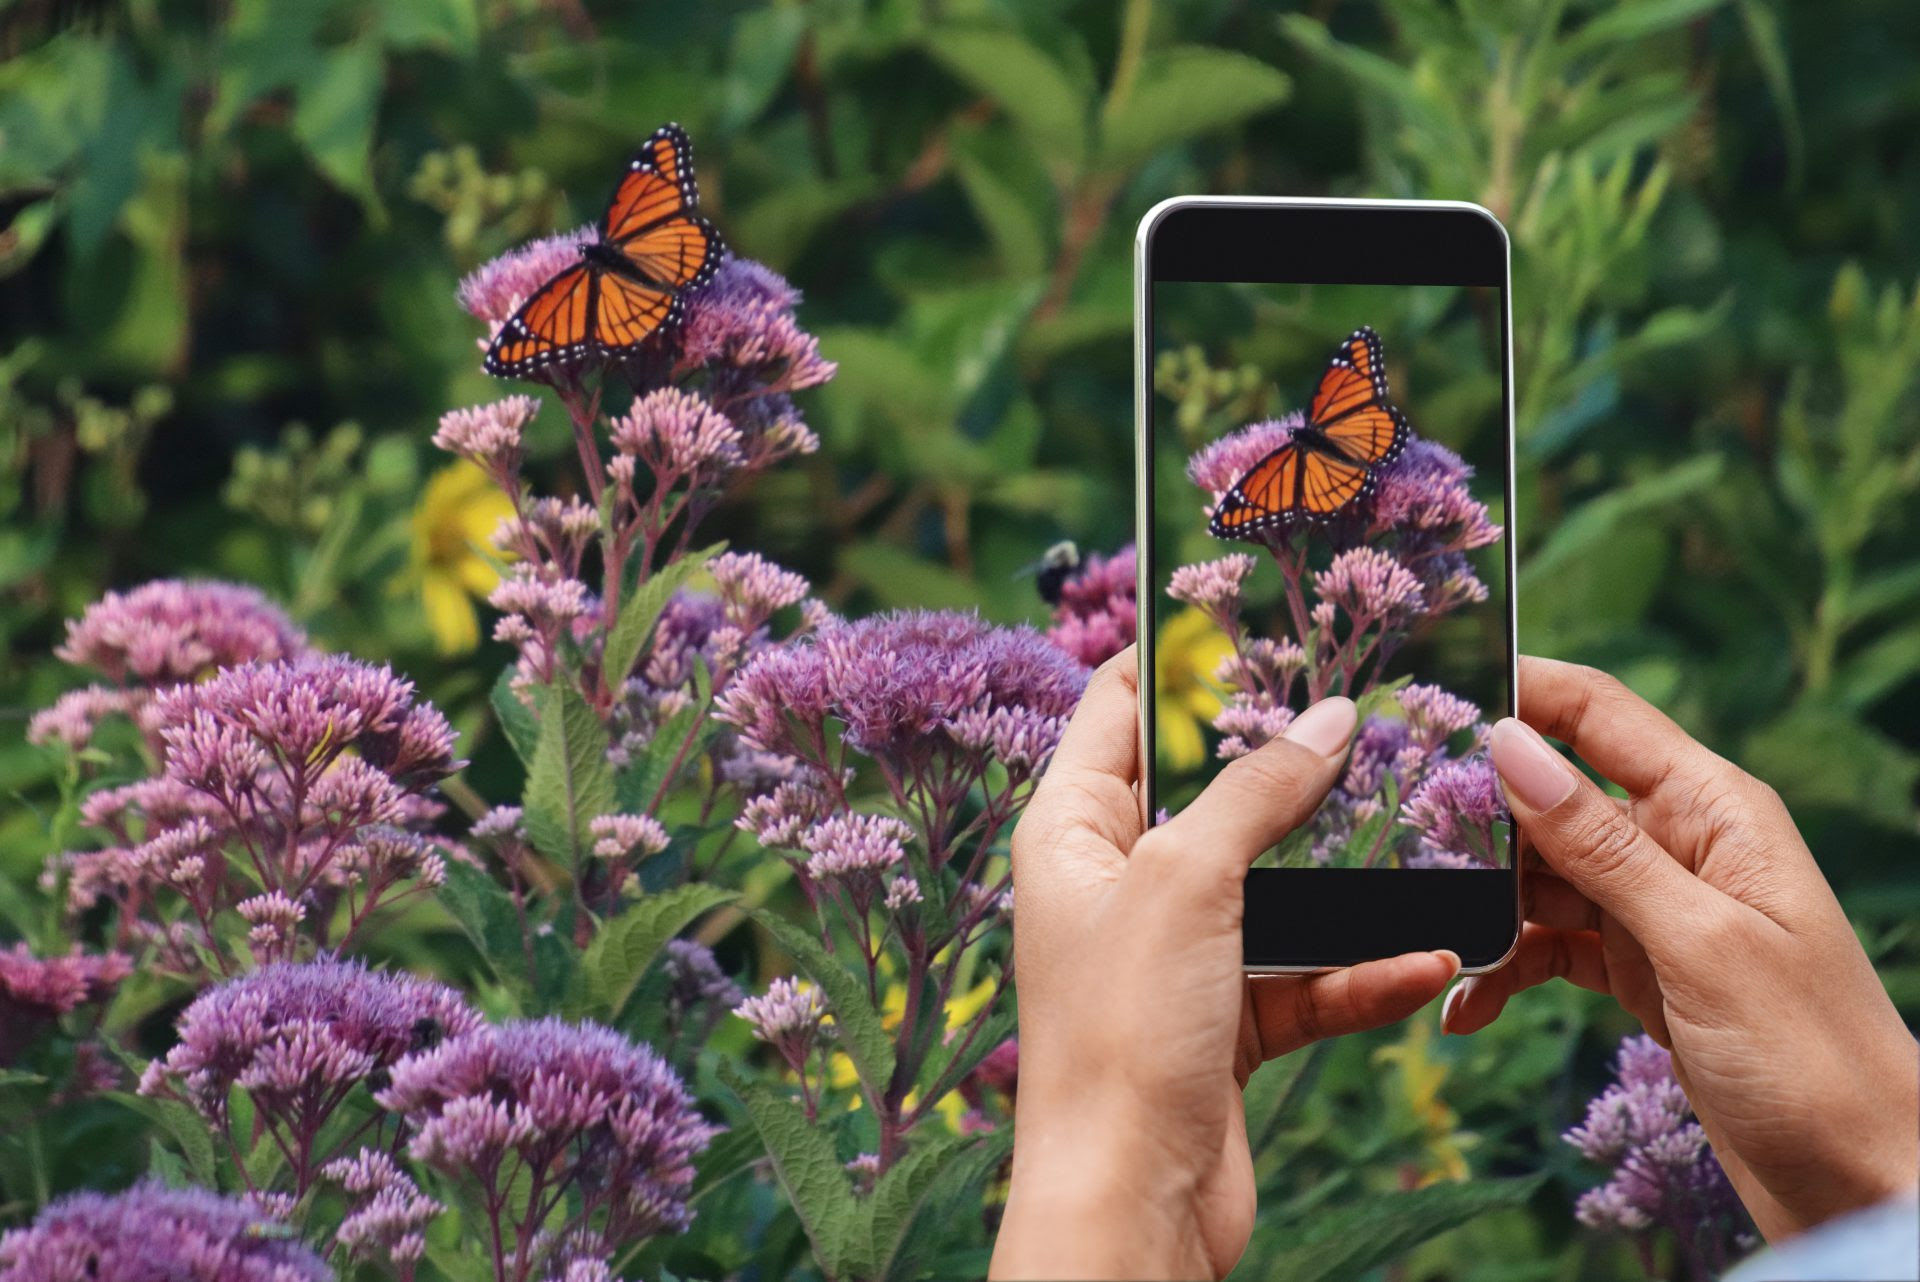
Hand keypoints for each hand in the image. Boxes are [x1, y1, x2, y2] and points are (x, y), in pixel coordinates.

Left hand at [990, 649, 1457, 1280]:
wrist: (1132, 1206)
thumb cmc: (1121, 1033)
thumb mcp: (1188, 881)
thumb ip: (1258, 791)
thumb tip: (1329, 715)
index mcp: (1073, 828)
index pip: (1118, 705)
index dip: (1178, 653)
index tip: (1258, 609)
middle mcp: (1119, 880)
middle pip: (1212, 789)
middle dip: (1291, 758)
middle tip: (1374, 702)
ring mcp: (1176, 953)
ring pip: (1274, 883)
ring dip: (1347, 871)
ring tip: (1425, 823)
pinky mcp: (1226, 1021)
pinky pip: (1306, 974)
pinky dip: (1363, 969)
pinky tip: (1427, 959)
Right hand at [1445, 656, 1919, 1240]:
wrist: (1861, 1183)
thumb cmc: (1812, 1059)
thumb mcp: (1699, 945)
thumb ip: (1601, 847)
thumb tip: (1510, 745)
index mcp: (1712, 808)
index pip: (1597, 713)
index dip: (1517, 690)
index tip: (1430, 696)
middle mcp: (1680, 843)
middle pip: (1552, 793)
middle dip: (1477, 815)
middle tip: (1399, 842)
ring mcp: (1655, 907)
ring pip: (1539, 874)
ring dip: (1483, 905)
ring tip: (1431, 937)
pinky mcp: (1636, 968)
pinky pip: (1548, 946)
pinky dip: (1505, 969)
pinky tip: (1466, 1006)